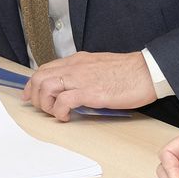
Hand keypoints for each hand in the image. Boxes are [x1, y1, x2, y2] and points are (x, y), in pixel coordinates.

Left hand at [21, 51, 155, 120]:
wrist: (147, 72)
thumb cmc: (128, 72)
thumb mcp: (98, 66)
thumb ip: (83, 73)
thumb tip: (73, 86)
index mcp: (76, 61)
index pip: (44, 69)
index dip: (33, 83)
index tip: (31, 94)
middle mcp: (74, 67)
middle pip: (39, 77)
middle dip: (34, 95)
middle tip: (42, 107)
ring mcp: (80, 79)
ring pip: (45, 87)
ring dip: (45, 104)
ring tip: (55, 113)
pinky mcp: (90, 93)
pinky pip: (63, 101)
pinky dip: (59, 111)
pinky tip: (65, 116)